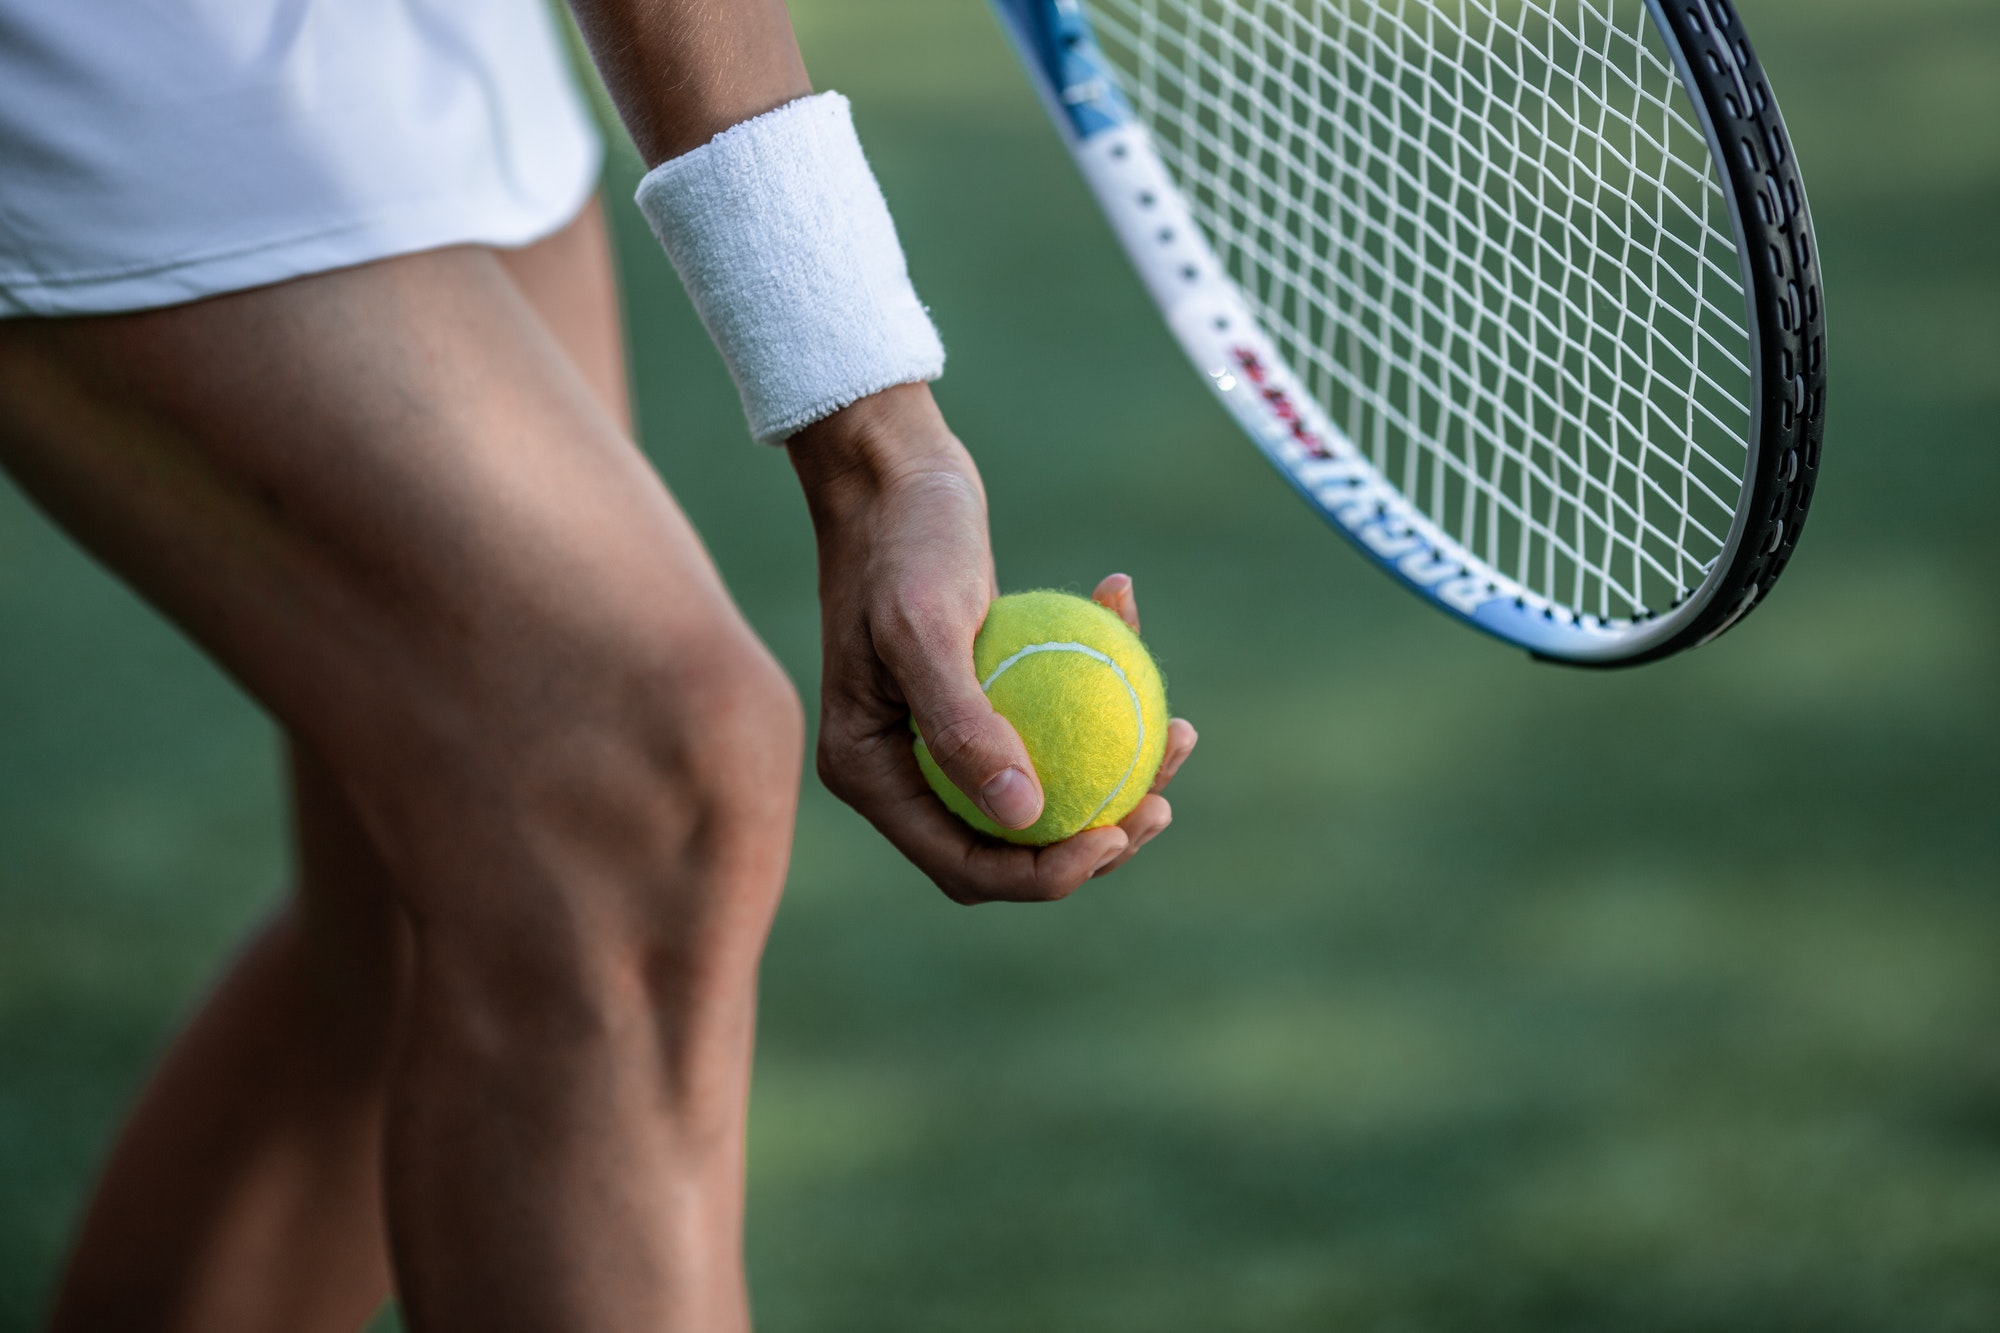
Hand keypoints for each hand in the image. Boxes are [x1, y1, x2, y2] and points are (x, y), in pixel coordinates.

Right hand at [788, 384, 1196, 903]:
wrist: (891, 465)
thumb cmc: (902, 538)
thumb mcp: (926, 625)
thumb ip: (964, 726)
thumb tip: (1026, 818)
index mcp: (873, 774)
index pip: (967, 865)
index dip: (1045, 875)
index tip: (1115, 836)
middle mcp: (904, 767)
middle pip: (1011, 843)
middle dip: (1092, 841)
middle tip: (1160, 806)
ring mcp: (944, 732)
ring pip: (1043, 789)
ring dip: (1116, 774)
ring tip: (1179, 734)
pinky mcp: (983, 691)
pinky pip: (1053, 718)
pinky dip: (1102, 688)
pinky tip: (1135, 625)